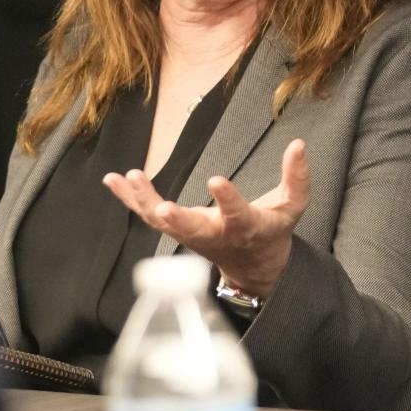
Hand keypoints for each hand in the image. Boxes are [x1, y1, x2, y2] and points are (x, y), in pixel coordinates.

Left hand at [102, 138, 310, 298]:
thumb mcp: (291, 208)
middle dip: (177, 219)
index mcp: (244, 227)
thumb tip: (299, 144)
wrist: (252, 266)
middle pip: (192, 230)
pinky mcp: (173, 228)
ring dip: (143, 201)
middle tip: (161, 207)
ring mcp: (189, 234)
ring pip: (162, 223)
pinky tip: (111, 179)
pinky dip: (128, 198)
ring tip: (128, 177)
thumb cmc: (269, 231)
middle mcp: (214, 234)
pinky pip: (146, 215)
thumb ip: (296, 178)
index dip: (228, 199)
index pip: (237, 215)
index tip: (216, 180)